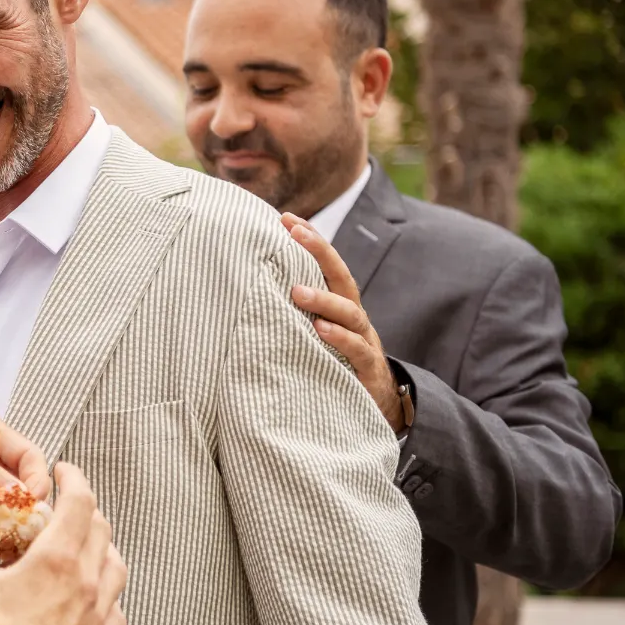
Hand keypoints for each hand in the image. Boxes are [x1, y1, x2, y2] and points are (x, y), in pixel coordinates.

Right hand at [0, 463, 127, 624]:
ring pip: (116, 564)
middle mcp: (86, 580)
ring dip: (102, 547)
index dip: (74, 479)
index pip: (80, 501)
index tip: (64, 471)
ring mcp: (100, 611)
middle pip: (102, 528)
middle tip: (66, 505)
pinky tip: (90, 596)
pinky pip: (117, 606)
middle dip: (85, 509)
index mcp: (57, 560)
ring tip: (82, 545)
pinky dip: (107, 591)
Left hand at [282, 213, 404, 432]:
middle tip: (294, 233)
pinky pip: (357, 350)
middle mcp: (353, 317)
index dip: (311, 240)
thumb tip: (248, 286)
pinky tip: (319, 330)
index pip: (327, 265)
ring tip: (296, 290)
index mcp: (339, 305)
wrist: (376, 406)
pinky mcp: (366, 370)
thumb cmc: (334, 362)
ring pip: (350, 312)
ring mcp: (364, 341)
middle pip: (341, 277)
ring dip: (323, 299)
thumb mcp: (312, 333)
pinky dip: (339, 339)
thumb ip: (293, 311)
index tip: (285, 217)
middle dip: (320, 252)